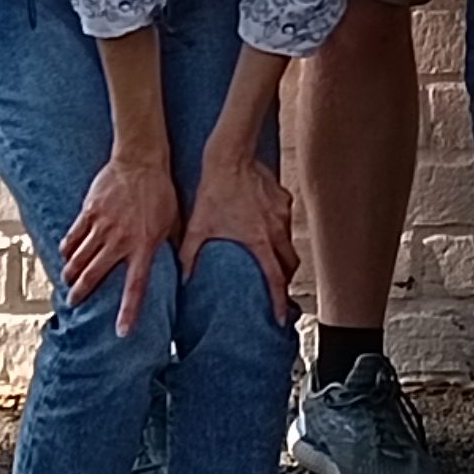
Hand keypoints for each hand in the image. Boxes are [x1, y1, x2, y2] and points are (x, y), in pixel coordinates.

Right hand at [61, 154, 180, 336]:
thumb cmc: (162, 192)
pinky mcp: (88, 212)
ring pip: (79, 259)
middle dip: (82, 294)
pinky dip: (67, 249)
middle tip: (74, 305)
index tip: (121, 332)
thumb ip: (173, 247)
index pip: (135, 287)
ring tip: (67, 284)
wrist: (141, 159)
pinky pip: (73, 237)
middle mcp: (119, 240)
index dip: (128, 312)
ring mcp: (101, 226)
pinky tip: (65, 256)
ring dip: (71, 275)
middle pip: (94, 276)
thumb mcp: (174, 222)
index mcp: (144, 246)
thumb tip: (182, 270)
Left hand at [178, 154, 299, 325]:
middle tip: (276, 289)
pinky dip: (280, 230)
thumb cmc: (214, 192)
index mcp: (258, 242)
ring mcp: (283, 214)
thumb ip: (189, 257)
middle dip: (285, 279)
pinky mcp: (283, 200)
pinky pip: (286, 222)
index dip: (279, 300)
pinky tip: (266, 228)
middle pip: (290, 265)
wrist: (230, 157)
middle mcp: (276, 230)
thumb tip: (183, 279)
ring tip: (271, 261)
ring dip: (283, 255)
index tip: (280, 316)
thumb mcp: (198, 228)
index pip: (276, 279)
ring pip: (290, 243)